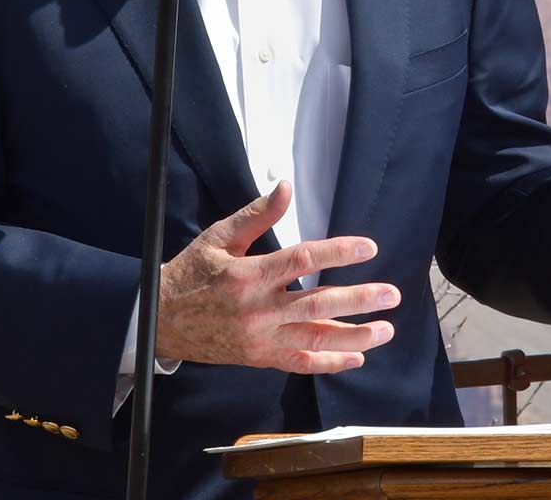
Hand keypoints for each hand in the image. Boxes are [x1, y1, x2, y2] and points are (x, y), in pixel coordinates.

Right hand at [154, 181, 398, 372]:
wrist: (159, 320)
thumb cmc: (190, 274)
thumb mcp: (218, 237)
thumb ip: (256, 215)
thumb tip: (285, 187)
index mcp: (248, 275)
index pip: (303, 260)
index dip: (339, 252)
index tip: (368, 248)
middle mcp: (258, 310)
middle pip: (318, 304)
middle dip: (359, 300)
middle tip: (392, 294)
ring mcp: (260, 339)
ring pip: (315, 339)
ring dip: (355, 336)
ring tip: (386, 329)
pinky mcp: (259, 358)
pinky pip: (300, 363)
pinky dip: (329, 362)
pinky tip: (357, 358)